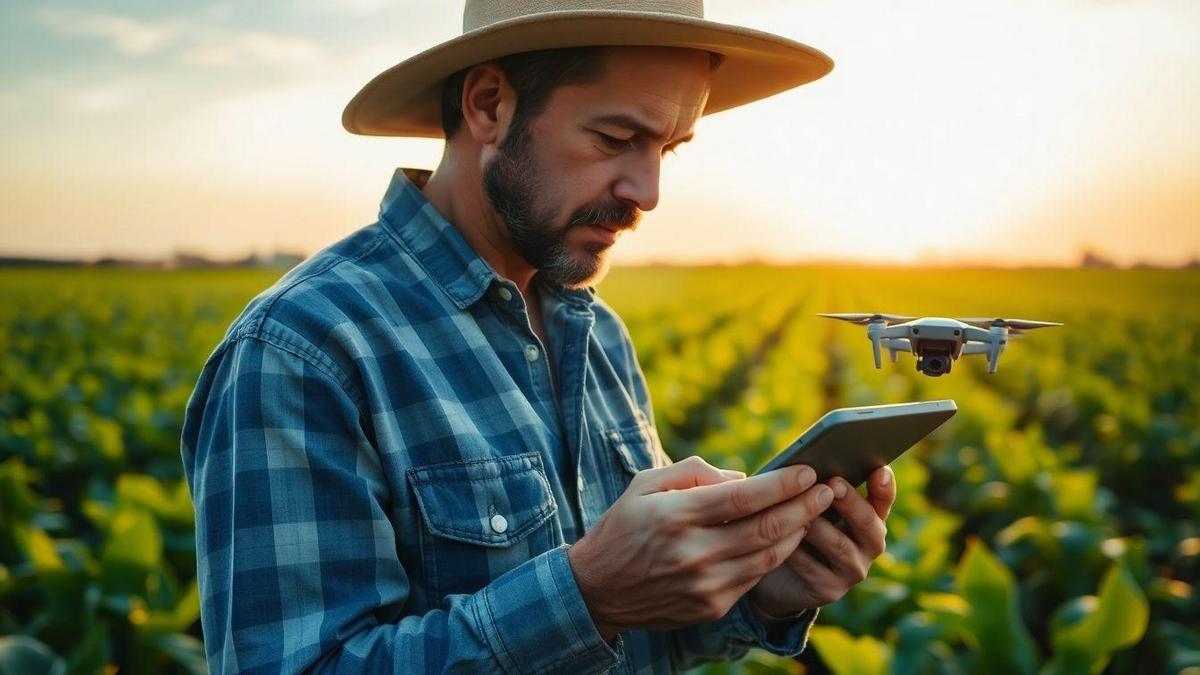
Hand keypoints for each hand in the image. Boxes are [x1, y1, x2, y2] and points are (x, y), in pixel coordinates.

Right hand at [568, 457, 833, 640]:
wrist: (597, 589)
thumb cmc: (623, 526)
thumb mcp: (645, 484)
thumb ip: (694, 472)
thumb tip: (743, 477)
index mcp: (676, 515)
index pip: (745, 497)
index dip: (783, 484)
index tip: (808, 471)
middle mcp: (693, 552)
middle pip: (766, 528)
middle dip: (804, 507)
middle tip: (828, 490)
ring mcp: (704, 585)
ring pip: (769, 557)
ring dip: (798, 532)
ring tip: (815, 512)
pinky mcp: (711, 607)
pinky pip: (755, 578)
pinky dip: (775, 556)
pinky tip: (786, 538)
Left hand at [747, 465, 895, 616]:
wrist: (780, 576)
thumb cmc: (799, 526)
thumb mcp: (811, 505)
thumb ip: (818, 488)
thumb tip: (808, 464)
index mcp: (870, 517)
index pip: (884, 500)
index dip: (884, 487)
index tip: (879, 470)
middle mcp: (869, 544)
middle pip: (868, 523)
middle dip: (851, 502)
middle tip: (833, 484)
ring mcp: (853, 570)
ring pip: (840, 546)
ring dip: (820, 527)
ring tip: (802, 512)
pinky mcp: (830, 590)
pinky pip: (812, 568)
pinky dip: (796, 551)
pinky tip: (781, 539)